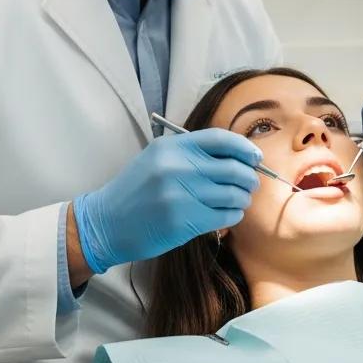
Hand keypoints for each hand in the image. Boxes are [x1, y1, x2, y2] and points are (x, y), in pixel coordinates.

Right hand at [72, 129, 261, 274]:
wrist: (107, 222)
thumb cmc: (137, 190)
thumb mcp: (157, 158)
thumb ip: (191, 153)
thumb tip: (237, 155)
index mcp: (172, 147)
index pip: (221, 139)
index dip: (244, 148)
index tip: (255, 157)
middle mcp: (178, 167)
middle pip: (233, 168)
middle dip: (249, 177)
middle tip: (251, 184)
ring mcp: (181, 194)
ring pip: (233, 194)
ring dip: (242, 198)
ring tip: (238, 200)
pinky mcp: (184, 221)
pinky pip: (225, 216)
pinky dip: (233, 216)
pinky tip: (227, 215)